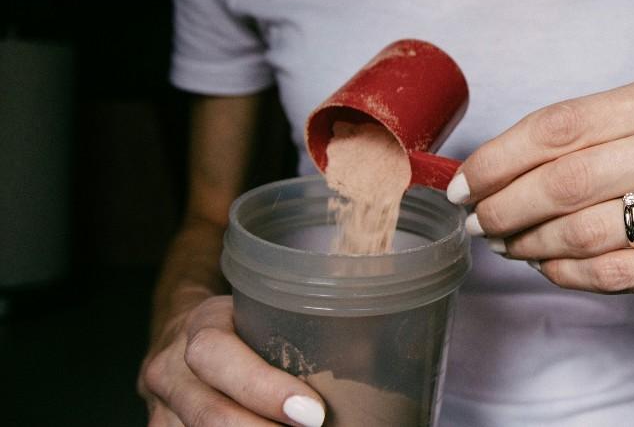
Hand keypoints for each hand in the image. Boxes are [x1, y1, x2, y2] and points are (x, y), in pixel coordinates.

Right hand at [138, 295, 326, 425]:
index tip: (313, 413)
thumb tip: (379, 351)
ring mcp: (162, 410)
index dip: (263, 389)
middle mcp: (171, 370)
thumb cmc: (241, 323)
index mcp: (200, 327)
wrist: (184, 334)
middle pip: (207, 412)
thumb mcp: (266, 311)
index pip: (218, 356)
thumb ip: (305, 329)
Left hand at [449, 74, 633, 296]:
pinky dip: (573, 274)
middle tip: (478, 222)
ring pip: (592, 228)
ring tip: (510, 247)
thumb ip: (600, 134)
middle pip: (568, 177)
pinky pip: (624, 271)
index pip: (562, 123)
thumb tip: (502, 167)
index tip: (466, 181)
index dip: (500, 156)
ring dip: (533, 244)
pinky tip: (553, 268)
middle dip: (506, 205)